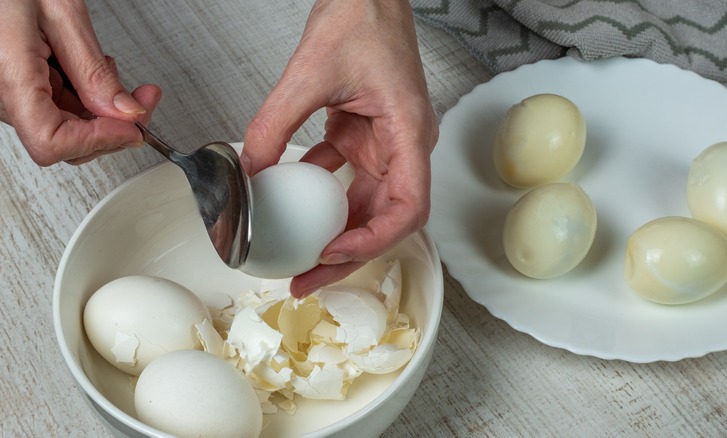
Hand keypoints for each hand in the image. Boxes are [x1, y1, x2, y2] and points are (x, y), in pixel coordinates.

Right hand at [0, 0, 160, 165]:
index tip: (131, 126)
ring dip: (103, 111)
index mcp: (9, 74)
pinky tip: (93, 72)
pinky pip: (57, 109)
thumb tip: (127, 113)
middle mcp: (2, 93)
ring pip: (66, 128)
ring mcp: (8, 95)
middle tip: (144, 100)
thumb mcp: (62, 15)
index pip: (51, 141)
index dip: (98, 140)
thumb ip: (94, 70)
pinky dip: (86, 99)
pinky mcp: (18, 90)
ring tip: (113, 71)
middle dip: (114, 125)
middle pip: (65, 141)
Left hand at [242, 0, 437, 297]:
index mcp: (408, 133)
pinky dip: (318, 197)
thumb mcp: (309, 71)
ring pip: (365, 206)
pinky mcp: (365, 137)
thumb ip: (275, 124)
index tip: (332, 252)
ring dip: (333, 234)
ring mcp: (385, 144)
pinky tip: (291, 207)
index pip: (408, 207)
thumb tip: (251, 170)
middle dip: (347, 255)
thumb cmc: (364, 19)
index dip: (374, 240)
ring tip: (299, 258)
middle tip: (307, 279)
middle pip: (385, 219)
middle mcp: (404, 146)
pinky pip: (345, 180)